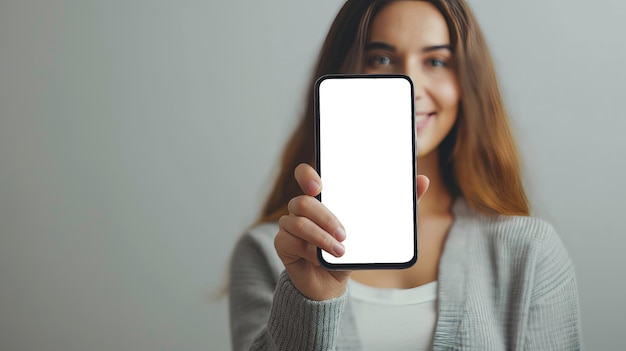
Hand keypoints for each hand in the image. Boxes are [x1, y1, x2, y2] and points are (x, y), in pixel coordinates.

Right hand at [274, 163, 429, 300]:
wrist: (331, 283)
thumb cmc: (351, 250)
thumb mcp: (374, 229)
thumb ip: (397, 205)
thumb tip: (423, 180)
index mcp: (322, 198)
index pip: (306, 175)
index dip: (307, 175)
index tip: (319, 186)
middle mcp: (302, 208)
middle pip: (302, 200)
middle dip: (325, 216)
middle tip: (344, 232)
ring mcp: (290, 225)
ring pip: (296, 220)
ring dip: (320, 236)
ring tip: (340, 250)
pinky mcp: (283, 243)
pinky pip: (289, 240)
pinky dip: (308, 249)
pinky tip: (319, 259)